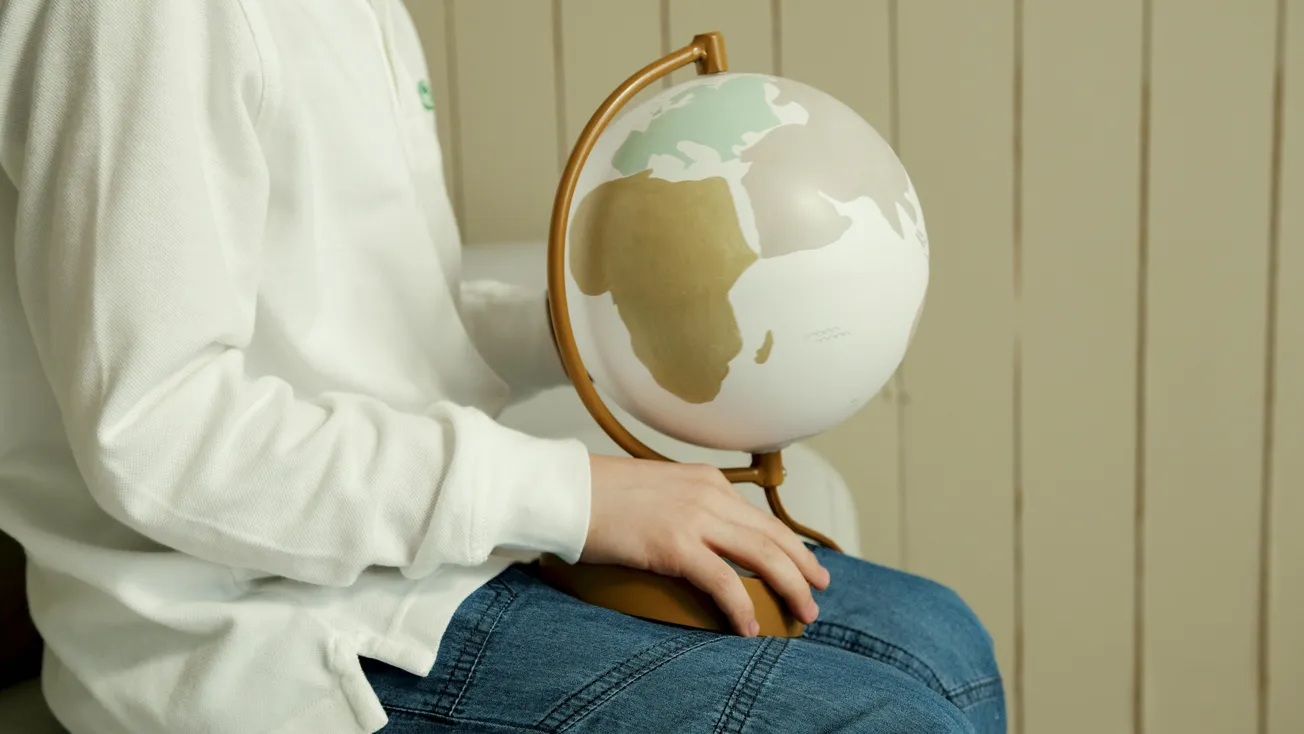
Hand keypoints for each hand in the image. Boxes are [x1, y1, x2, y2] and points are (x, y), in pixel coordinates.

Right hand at [581, 454, 830, 636]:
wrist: (567, 491)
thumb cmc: (600, 496)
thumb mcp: (657, 492)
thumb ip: (686, 509)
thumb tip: (701, 539)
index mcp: (706, 482)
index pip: (761, 518)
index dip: (791, 545)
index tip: (808, 566)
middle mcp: (708, 495)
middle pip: (773, 536)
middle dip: (803, 568)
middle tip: (818, 594)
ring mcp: (693, 518)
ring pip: (762, 556)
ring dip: (789, 587)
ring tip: (803, 614)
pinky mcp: (674, 544)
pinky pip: (723, 581)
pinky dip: (742, 606)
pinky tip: (750, 628)